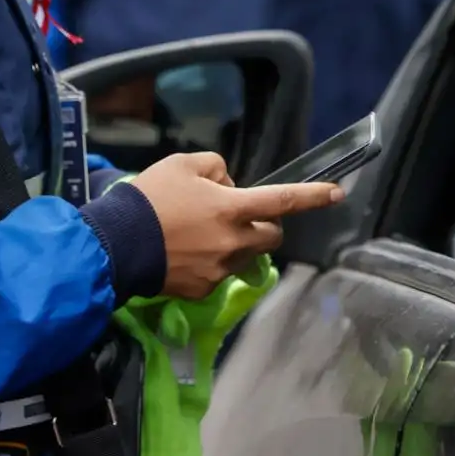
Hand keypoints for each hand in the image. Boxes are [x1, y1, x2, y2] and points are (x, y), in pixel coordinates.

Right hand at [129, 152, 340, 299]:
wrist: (116, 244)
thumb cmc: (150, 198)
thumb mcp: (181, 165)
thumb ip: (215, 169)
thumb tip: (228, 185)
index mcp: (231, 209)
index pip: (281, 201)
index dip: (312, 197)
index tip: (338, 194)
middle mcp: (233, 243)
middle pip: (271, 236)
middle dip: (266, 225)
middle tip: (239, 215)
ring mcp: (220, 271)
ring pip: (246, 255)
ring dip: (238, 243)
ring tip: (203, 234)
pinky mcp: (203, 290)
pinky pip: (221, 274)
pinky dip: (213, 263)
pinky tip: (186, 254)